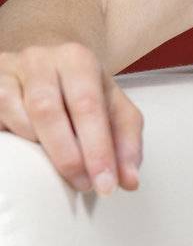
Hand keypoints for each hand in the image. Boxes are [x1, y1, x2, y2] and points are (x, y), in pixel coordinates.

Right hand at [0, 42, 143, 194]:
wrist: (47, 65)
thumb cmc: (82, 92)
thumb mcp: (114, 109)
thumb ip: (126, 143)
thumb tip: (128, 180)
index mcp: (77, 60)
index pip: (88, 105)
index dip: (98, 149)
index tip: (106, 184)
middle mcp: (39, 60)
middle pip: (47, 111)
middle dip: (68, 156)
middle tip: (83, 185)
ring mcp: (7, 73)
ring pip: (18, 118)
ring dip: (40, 151)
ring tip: (57, 167)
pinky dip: (16, 142)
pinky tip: (29, 152)